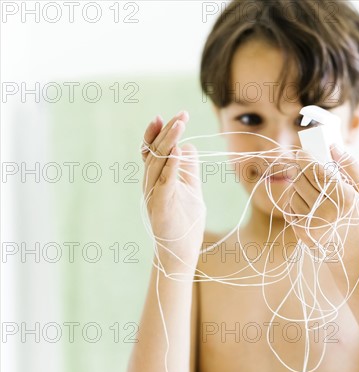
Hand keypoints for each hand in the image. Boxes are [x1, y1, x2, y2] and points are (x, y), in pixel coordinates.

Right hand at [141, 111, 205, 275]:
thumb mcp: (190, 190)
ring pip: (158, 163)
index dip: (159, 133)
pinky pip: (165, 182)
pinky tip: (178, 151)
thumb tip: (190, 147)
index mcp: (156, 179)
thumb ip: (188, 170)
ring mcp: (154, 195)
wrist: (180, 252)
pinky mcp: (161, 206)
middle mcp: (151, 184)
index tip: (171, 116)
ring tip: (180, 125)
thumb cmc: (184, 222)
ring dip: (169, 143)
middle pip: (155, 152)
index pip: (153, 150)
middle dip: (167, 132)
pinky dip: (171, 166)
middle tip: (181, 115)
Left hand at [285, 145, 358, 264]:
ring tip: (313, 192)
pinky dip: (296, 203)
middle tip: (304, 167)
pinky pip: (290, 209)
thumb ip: (351, 167)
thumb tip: (333, 146)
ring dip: (298, 188)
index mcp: (345, 199)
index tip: (301, 151)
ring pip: (293, 194)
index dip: (306, 158)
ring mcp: (314, 225)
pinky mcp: (303, 234)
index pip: (317, 172)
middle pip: (301, 180)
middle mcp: (328, 213)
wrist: (358, 257)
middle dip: (300, 170)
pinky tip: (309, 207)